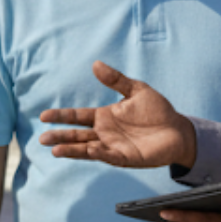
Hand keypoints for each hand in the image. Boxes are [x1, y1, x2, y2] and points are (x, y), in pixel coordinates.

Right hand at [38, 61, 197, 168]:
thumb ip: (116, 80)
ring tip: (55, 150)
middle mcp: (105, 133)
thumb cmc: (157, 110)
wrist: (178, 130)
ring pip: (87, 149)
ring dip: (72, 150)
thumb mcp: (136, 90)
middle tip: (42, 138)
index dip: (62, 116)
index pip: (78, 116)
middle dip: (60, 136)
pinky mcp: (126, 157)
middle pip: (77, 135)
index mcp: (105, 117)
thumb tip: (95, 64)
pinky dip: (98, 154)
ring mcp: (114, 146)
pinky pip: (109, 156)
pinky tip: (88, 151)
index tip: (44, 116)